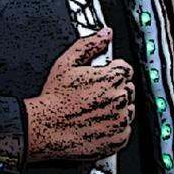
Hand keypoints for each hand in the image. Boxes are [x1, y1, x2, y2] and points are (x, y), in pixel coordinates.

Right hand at [23, 27, 134, 161]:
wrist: (46, 128)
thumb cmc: (54, 97)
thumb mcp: (67, 62)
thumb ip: (89, 45)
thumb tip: (104, 34)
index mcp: (111, 77)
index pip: (125, 69)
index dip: (111, 71)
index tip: (100, 78)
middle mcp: (120, 99)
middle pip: (127, 88)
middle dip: (114, 89)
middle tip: (92, 95)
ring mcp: (121, 120)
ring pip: (127, 109)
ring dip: (115, 109)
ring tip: (92, 110)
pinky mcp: (119, 139)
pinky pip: (124, 130)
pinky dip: (114, 128)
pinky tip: (95, 123)